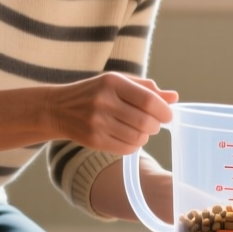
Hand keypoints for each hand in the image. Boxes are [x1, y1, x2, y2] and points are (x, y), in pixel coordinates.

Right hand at [37, 74, 177, 155]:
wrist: (58, 109)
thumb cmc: (94, 92)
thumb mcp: (117, 82)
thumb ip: (146, 89)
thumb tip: (174, 97)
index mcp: (112, 82)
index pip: (148, 99)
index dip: (163, 110)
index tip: (167, 115)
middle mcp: (104, 101)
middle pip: (145, 121)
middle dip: (156, 125)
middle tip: (153, 124)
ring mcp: (97, 123)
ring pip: (138, 137)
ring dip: (145, 136)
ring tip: (139, 130)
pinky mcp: (94, 140)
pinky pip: (126, 149)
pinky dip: (134, 145)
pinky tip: (128, 137)